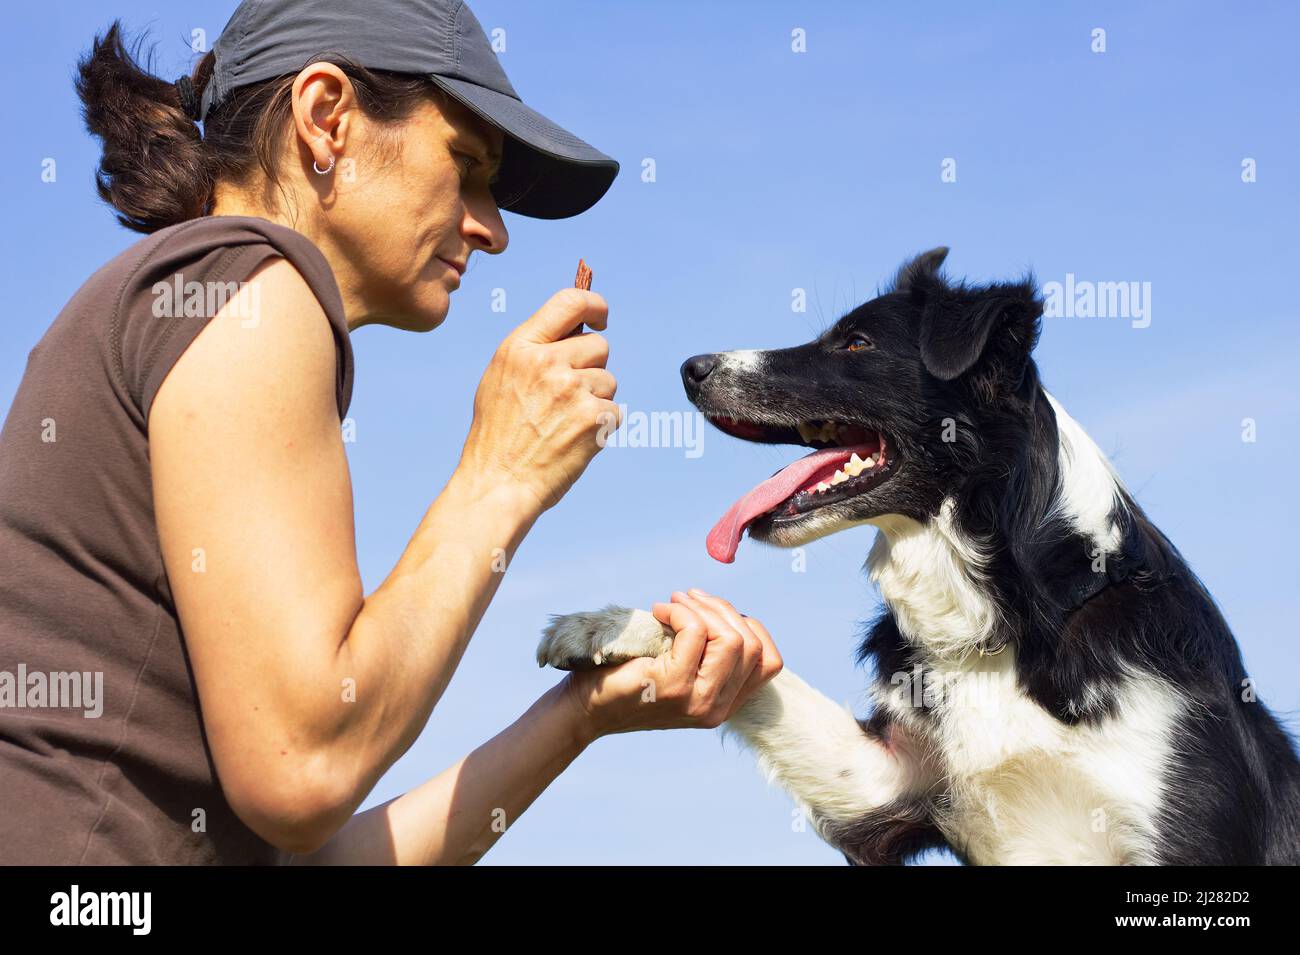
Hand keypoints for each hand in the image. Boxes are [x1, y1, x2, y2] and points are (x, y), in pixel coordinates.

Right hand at [457, 288, 619, 513]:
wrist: (499, 483)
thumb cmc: (498, 435)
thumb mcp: (501, 378)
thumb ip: (534, 350)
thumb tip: (574, 330)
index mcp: (521, 347)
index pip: (570, 302)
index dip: (595, 305)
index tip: (602, 316)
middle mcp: (547, 362)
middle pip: (598, 345)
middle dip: (591, 367)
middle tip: (567, 397)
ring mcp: (573, 390)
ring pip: (608, 381)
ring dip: (595, 400)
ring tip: (563, 424)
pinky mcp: (595, 418)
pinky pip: (614, 411)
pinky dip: (601, 426)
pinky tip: (574, 440)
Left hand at [563, 590, 782, 739]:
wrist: (583, 707)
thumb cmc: (627, 677)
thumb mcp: (682, 667)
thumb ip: (710, 652)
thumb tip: (725, 611)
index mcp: (725, 705)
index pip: (769, 662)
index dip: (749, 626)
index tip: (713, 613)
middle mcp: (716, 709)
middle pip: (751, 645)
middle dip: (723, 609)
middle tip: (687, 599)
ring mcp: (696, 700)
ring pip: (732, 639)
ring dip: (703, 608)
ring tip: (673, 604)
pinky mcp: (672, 685)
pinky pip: (696, 631)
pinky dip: (680, 611)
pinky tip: (657, 612)